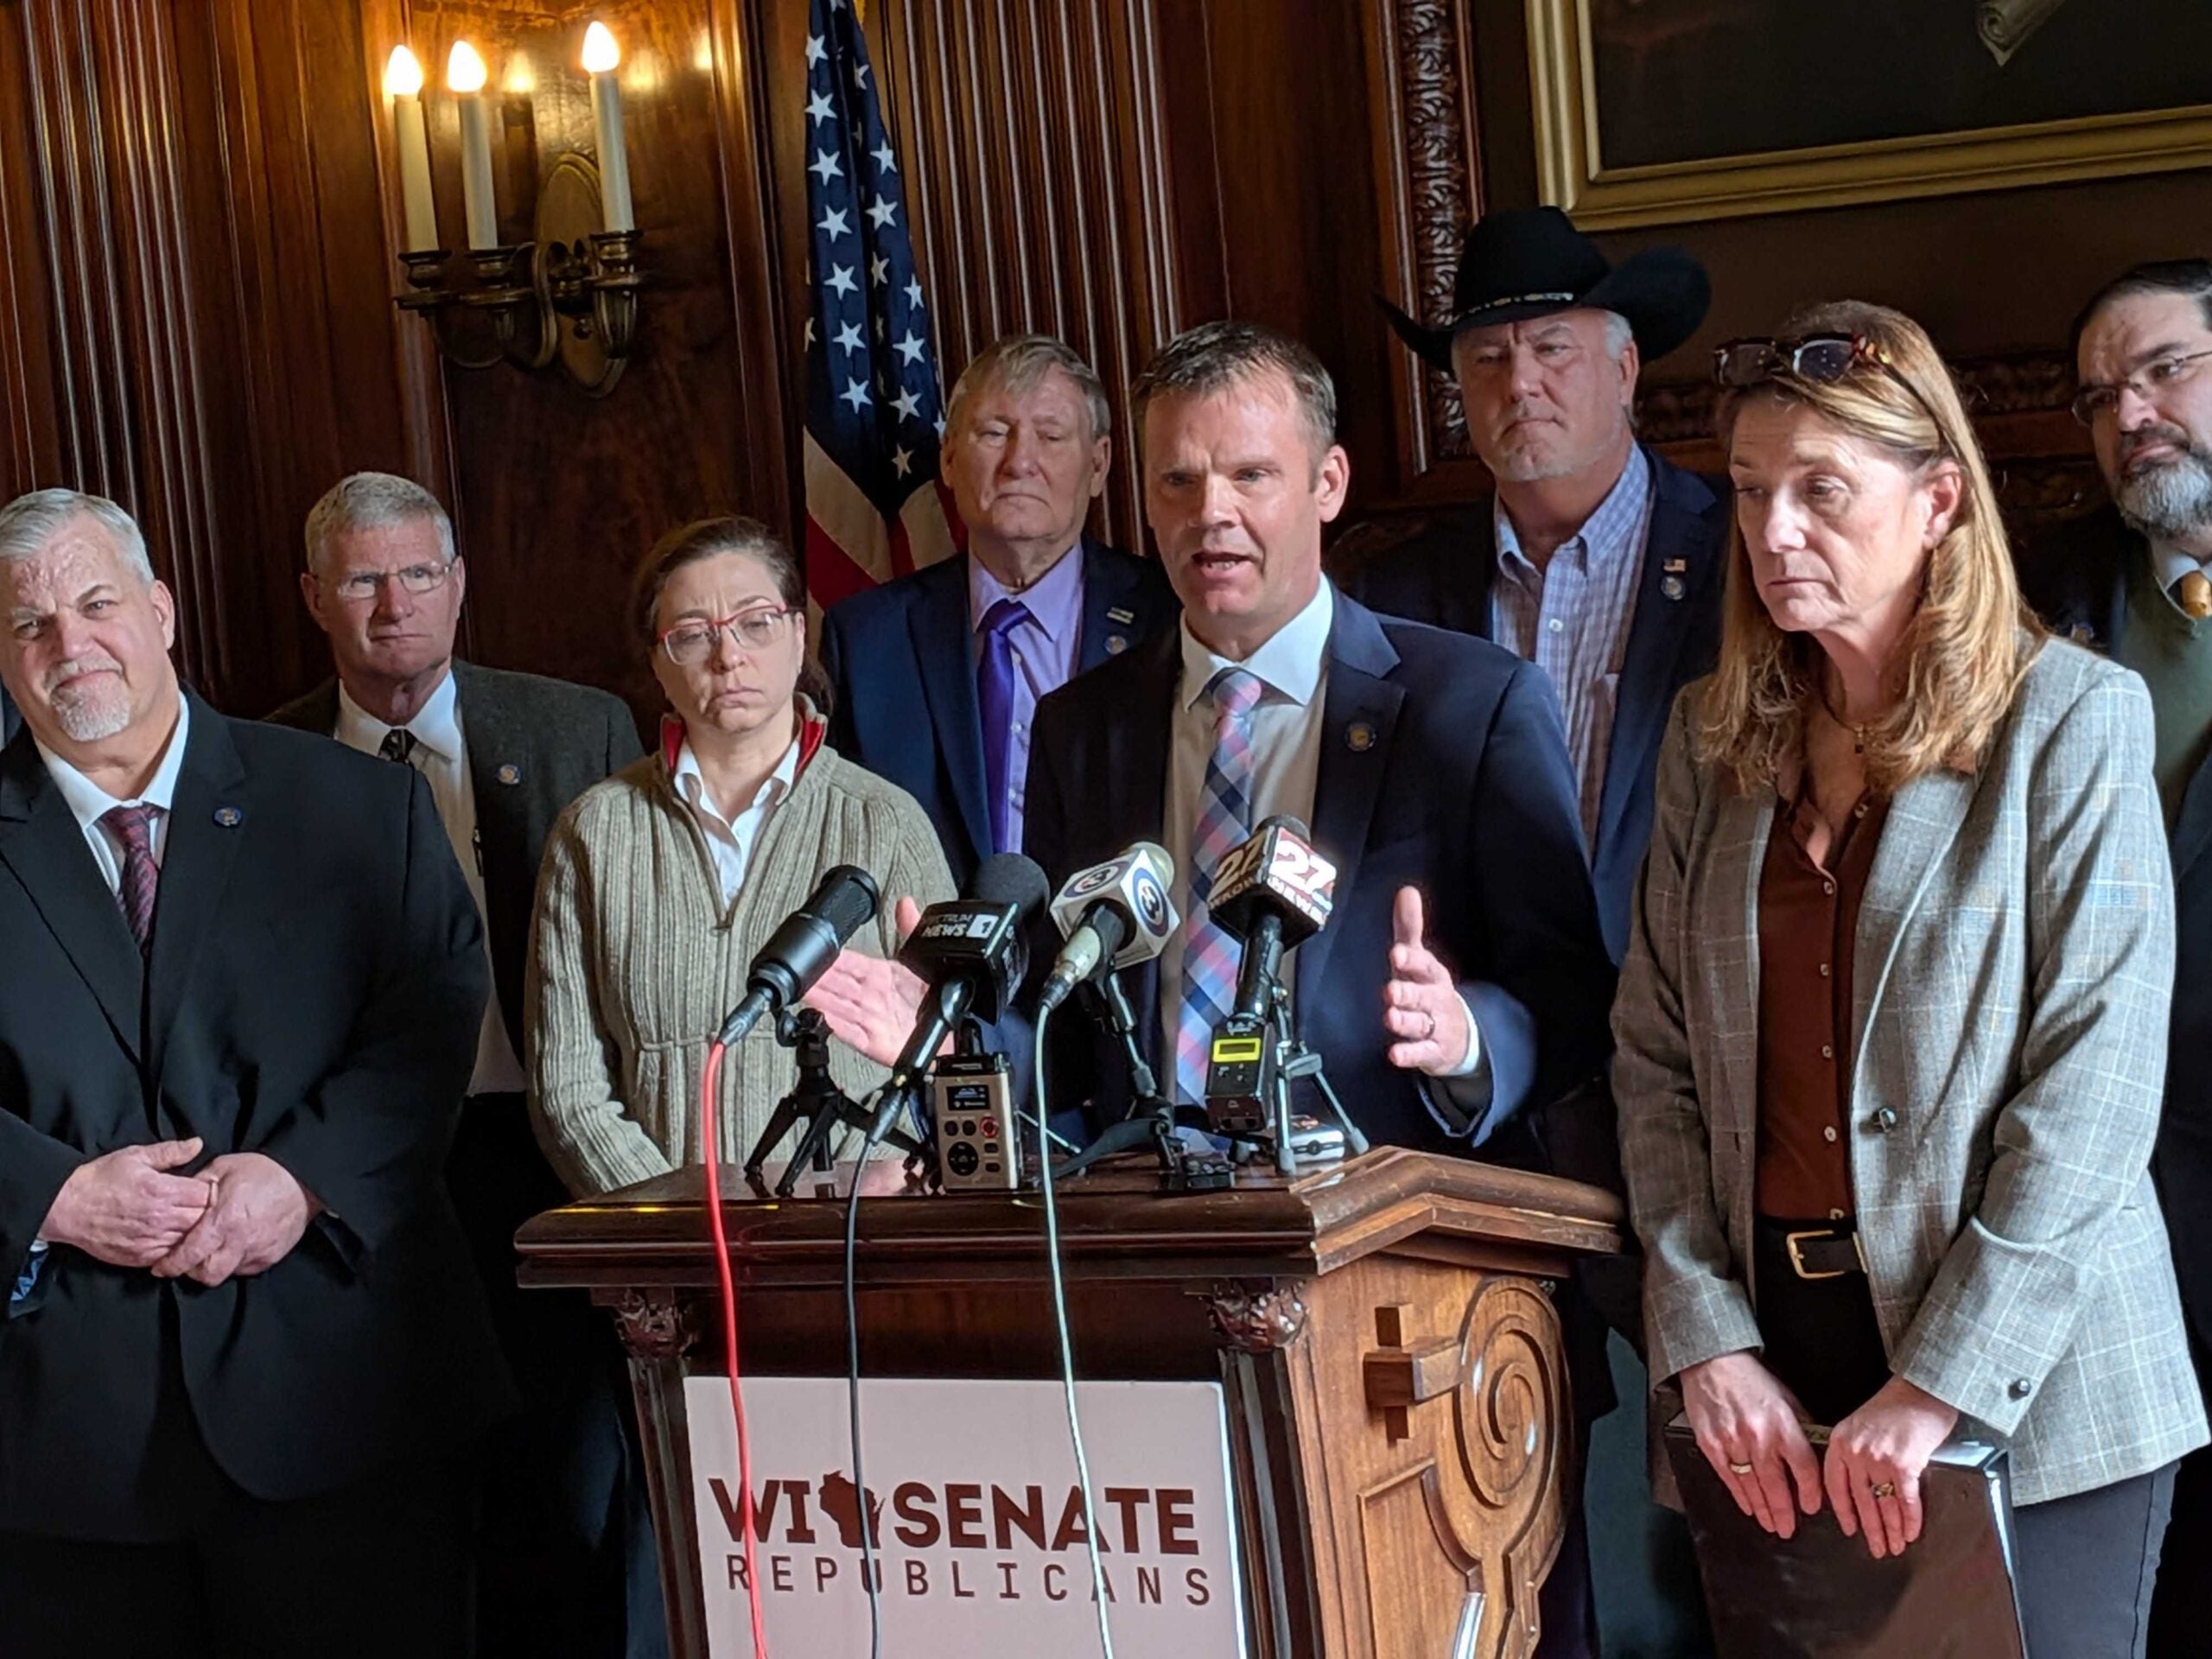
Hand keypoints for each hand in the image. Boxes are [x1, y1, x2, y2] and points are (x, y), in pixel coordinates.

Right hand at [39, 1138, 211, 1267]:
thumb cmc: (101, 1179)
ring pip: (190, 1241)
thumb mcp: (135, 1156)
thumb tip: (198, 1144)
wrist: (66, 1207)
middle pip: (202, 1220)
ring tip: (190, 1223)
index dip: (210, 1190)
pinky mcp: (140, 1257)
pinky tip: (173, 1238)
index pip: (206, 1195)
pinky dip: (176, 1248)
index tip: (206, 1188)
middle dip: (207, 1212)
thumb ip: (170, 1152)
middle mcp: (159, 1218)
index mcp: (162, 1191)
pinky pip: (170, 1257)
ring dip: (193, 1232)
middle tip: (201, 1206)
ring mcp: (150, 1241)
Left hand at [150, 1154, 320, 1286]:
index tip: (160, 1266)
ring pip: (225, 1274)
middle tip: (187, 1259)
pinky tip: (233, 1246)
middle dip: (192, 1271)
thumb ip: (195, 1186)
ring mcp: (258, 1251)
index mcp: (225, 1219)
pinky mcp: (271, 1256)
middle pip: (206, 1275)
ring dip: (214, 1266)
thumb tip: (173, 1199)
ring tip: (211, 1251)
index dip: (171, 1265)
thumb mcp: (222, 1168)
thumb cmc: (263, 1171)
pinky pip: (245, 1268)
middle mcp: (241, 1241)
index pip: (190, 1255)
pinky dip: (234, 1262)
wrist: (304, 1179)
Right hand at [803, 896, 927, 1067]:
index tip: (816, 950)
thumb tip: (906, 903)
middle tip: (800, 972)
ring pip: (838, 1007)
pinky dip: (837, 1027)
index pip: (850, 962)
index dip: (832, 957)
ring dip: (820, 1000)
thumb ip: (912, 930)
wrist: (953, 1033)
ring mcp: (871, 1019)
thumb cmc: (935, 999)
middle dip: (818, 978)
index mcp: (880, 975)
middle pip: (838, 984)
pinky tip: (823, 1020)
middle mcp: (872, 997)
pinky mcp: (875, 1042)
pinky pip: (852, 1034)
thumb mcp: (923, 959)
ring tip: (803, 992)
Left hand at [1382, 887, 1469, 1075]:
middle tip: (1390, 991)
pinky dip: (1409, 1055)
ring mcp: (1436, 1027)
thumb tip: (1406, 890)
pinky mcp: (1432, 1052)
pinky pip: (1420, 1053)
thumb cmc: (1429, 989)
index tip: (1397, 953)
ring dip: (1405, 1022)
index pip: (1424, 965)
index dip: (1411, 960)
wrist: (1461, 1035)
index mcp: (1433, 975)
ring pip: (1420, 1024)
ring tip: (1390, 1018)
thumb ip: (1410, 928)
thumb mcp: (1420, 959)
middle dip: (1407, 993)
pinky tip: (1394, 1054)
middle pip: (1422, 996)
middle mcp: (1436, 1000)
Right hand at [1679, 1350, 1823, 1538]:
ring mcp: (1732, 1443)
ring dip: (1763, 1510)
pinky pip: (1728, 1479)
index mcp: (1783, 1425)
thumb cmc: (1752, 1379)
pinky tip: (1748, 1507)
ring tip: (1771, 1525)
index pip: (1803, 1468)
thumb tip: (1815, 1458)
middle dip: (1784, 1512)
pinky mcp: (1710, 1445)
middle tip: (1788, 1530)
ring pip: (1751, 1487)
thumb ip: (1800, 1428)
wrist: (1713, 1363)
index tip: (1811, 1508)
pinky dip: (1739, 1496)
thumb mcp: (1786, 1399)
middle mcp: (1758, 1437)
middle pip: (1776, 1486)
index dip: (1810, 1493)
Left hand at [1823, 1375, 1957, 1558]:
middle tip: (1877, 1550)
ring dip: (1891, 1530)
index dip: (1844, 1511)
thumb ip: (1854, 1451)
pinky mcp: (1904, 1464)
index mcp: (1840, 1442)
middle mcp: (1855, 1452)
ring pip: (1883, 1504)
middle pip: (1860, 1500)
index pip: (1835, 1485)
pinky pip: (1906, 1500)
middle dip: (1870, 1529)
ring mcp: (1879, 1459)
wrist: (1922, 1390)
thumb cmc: (1894, 1406)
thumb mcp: (1861, 1425)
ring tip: (1895, 1547)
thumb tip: (1861, 1486)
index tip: (1850, 1530)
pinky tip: (1911, 1533)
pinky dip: (1910, 1519)